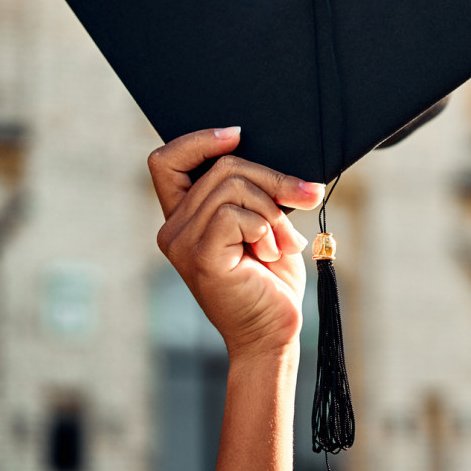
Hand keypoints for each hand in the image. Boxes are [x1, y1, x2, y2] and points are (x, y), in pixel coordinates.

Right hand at [148, 127, 325, 359]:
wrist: (274, 333)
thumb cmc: (271, 280)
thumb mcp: (264, 223)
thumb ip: (253, 192)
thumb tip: (270, 156)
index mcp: (184, 218)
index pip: (166, 161)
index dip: (199, 140)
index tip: (237, 136)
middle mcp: (174, 229)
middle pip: (221, 167)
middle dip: (272, 179)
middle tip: (304, 199)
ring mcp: (182, 244)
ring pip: (232, 186)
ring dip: (274, 208)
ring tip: (283, 240)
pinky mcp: (200, 257)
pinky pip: (235, 213)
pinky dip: (264, 226)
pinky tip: (269, 251)